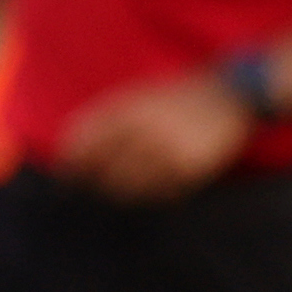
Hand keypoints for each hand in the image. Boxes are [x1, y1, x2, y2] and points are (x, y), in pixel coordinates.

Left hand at [54, 70, 253, 201]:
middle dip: (92, 183)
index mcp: (126, 112)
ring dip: (118, 193)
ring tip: (118, 192)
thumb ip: (101, 122)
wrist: (225, 95)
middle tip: (89, 190)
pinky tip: (149, 189)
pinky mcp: (188, 170)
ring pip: (127, 187)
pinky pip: (158, 194)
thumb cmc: (169, 100)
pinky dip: (149, 196)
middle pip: (102, 172)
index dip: (70, 164)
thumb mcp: (133, 99)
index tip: (66, 176)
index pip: (83, 145)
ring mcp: (167, 153)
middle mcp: (144, 132)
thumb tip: (67, 153)